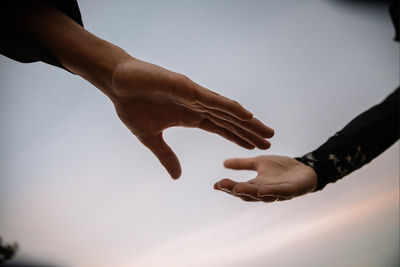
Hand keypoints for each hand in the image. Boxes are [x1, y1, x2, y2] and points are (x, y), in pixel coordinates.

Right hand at [110, 58, 273, 178]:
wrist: (117, 84)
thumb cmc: (132, 106)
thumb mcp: (151, 138)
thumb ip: (167, 156)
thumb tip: (177, 177)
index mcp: (190, 117)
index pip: (221, 129)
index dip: (238, 138)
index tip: (255, 147)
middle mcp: (197, 106)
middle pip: (230, 121)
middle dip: (250, 132)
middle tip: (270, 142)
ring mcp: (194, 96)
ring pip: (227, 111)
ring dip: (248, 122)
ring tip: (266, 131)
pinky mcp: (187, 88)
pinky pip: (213, 100)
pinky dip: (231, 108)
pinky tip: (247, 116)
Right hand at [214, 155, 316, 201]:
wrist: (306, 168)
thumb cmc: (282, 168)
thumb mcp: (259, 163)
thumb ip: (243, 164)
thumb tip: (223, 163)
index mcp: (256, 185)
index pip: (239, 188)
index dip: (228, 188)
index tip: (215, 185)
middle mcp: (265, 192)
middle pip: (248, 194)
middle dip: (234, 190)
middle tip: (222, 185)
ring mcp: (278, 193)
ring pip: (262, 195)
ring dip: (249, 192)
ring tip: (237, 188)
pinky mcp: (292, 191)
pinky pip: (280, 192)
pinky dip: (271, 192)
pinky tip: (261, 190)